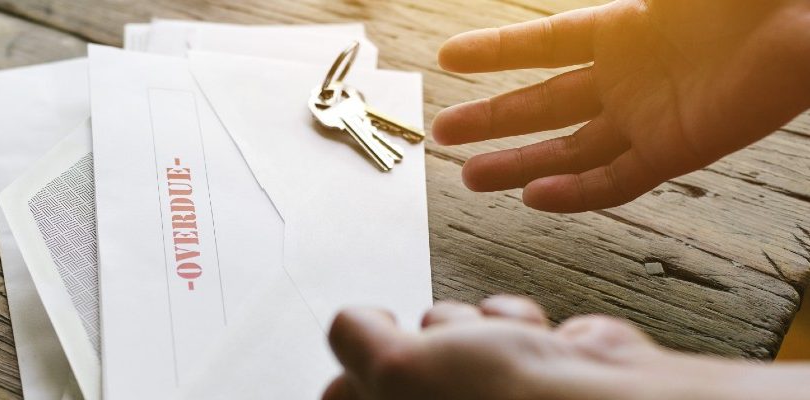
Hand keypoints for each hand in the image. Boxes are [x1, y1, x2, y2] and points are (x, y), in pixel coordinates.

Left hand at [323, 296, 663, 399]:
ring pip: (449, 330)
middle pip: (399, 360)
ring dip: (473, 324)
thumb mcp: (394, 366)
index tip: (379, 359)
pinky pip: (496, 322)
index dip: (357, 372)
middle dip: (429, 340)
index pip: (345, 395)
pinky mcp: (528, 369)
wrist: (613, 398)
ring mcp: (488, 396)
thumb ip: (354, 338)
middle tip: (452, 357)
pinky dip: (514, 321)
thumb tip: (354, 322)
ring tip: (502, 348)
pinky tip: (535, 340)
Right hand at [432, 0, 809, 212]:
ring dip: (518, 164)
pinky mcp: (676, 150)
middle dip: (490, 120)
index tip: (447, 58)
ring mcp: (647, 116)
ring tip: (470, 177)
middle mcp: (625, 77)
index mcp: (620, 28)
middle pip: (542, 104)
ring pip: (568, 149)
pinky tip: (534, 196)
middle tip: (442, 135)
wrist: (807, 23)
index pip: (540, 44)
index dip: (493, 51)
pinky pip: (616, 179)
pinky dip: (575, 192)